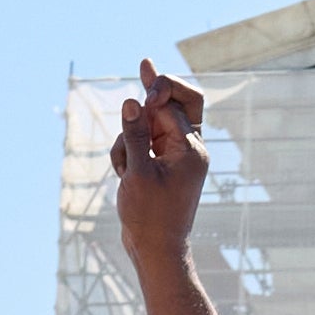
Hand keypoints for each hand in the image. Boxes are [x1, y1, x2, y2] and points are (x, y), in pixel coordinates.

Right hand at [109, 59, 210, 264]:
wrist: (155, 251)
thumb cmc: (150, 217)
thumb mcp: (138, 173)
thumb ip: (135, 135)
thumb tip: (133, 102)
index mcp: (192, 150)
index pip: (173, 107)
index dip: (155, 94)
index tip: (141, 93)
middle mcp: (188, 149)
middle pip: (178, 103)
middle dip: (156, 90)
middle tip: (144, 63)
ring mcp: (175, 156)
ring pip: (150, 125)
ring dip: (129, 138)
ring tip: (123, 169)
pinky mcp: (160, 165)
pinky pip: (142, 143)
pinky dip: (127, 151)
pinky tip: (123, 174)